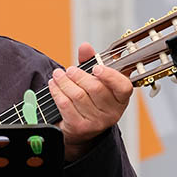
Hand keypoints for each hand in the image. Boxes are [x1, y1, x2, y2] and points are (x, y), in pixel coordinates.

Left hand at [47, 42, 133, 161]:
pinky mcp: (80, 127)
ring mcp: (97, 122)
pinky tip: (53, 85)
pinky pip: (66, 105)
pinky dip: (56, 92)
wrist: (80, 128)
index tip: (96, 68)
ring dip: (64, 82)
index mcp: (121, 99)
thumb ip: (90, 61)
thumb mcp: (93, 79)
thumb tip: (85, 47)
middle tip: (69, 70)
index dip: (110, 76)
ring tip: (57, 75)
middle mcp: (112, 112)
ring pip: (78, 96)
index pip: (123, 87)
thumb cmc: (89, 99)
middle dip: (78, 76)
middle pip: (95, 88)